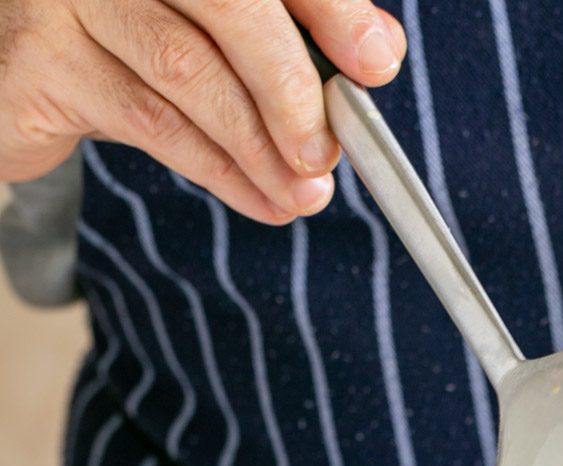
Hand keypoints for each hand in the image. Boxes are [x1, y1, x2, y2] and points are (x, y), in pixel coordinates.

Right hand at [0, 0, 406, 223]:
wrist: (15, 66)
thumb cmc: (124, 37)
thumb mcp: (214, 23)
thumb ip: (290, 26)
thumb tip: (376, 53)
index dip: (329, 9)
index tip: (376, 61)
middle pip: (230, 6)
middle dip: (292, 89)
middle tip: (326, 154)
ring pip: (189, 73)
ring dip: (259, 147)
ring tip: (303, 193)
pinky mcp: (41, 60)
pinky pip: (150, 122)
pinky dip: (219, 170)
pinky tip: (260, 198)